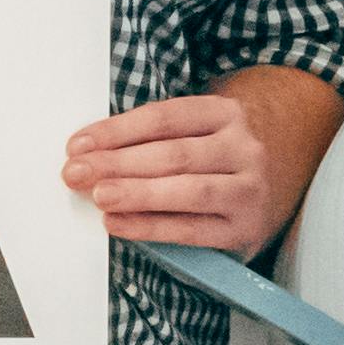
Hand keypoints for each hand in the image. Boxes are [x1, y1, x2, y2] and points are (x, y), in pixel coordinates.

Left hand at [64, 86, 278, 247]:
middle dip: (118, 163)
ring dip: (137, 194)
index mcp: (225, 114)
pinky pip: (192, 230)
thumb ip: (150, 140)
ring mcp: (249, 190)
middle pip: (174, 154)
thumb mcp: (194, 134)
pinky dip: (150, 228)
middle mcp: (244, 148)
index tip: (78, 145)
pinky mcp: (244, 229)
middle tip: (76, 172)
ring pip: (189, 191)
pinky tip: (118, 224)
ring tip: (99, 196)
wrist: (267, 190)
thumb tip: (88, 154)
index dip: (117, 131)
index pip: (165, 118)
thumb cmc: (213, 160)